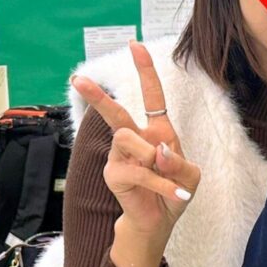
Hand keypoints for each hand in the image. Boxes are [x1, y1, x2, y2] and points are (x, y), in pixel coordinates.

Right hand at [71, 42, 200, 259]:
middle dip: (98, 96)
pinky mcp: (115, 174)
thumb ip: (179, 162)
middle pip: (116, 113)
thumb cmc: (175, 191)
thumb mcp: (189, 176)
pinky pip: (139, 170)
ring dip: (153, 157)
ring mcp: (121, 156)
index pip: (152, 96)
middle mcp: (135, 139)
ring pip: (130, 140)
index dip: (145, 71)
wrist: (162, 220)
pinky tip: (175, 195)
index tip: (135, 46)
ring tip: (166, 175)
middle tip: (77, 79)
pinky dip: (161, 184)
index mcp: (157, 131)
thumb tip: (158, 151)